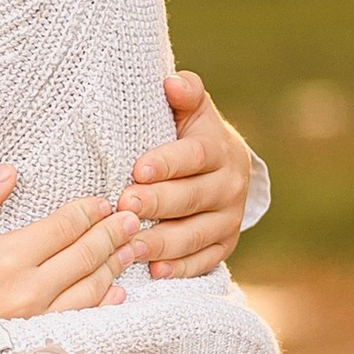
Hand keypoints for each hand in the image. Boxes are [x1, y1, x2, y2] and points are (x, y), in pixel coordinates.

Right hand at [0, 166, 143, 345]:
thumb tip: (10, 171)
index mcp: (8, 257)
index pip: (64, 227)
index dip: (88, 211)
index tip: (103, 200)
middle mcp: (30, 289)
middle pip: (86, 255)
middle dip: (113, 233)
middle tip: (133, 218)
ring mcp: (36, 317)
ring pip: (90, 287)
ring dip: (114, 265)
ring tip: (131, 248)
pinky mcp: (36, 338)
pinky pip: (80, 318)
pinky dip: (103, 302)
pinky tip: (115, 291)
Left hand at [128, 71, 254, 276]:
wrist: (226, 169)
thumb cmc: (193, 136)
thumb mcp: (192, 112)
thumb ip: (185, 96)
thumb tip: (172, 82)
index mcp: (219, 150)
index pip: (194, 157)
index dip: (166, 164)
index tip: (137, 170)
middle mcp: (230, 186)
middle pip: (191, 198)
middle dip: (156, 204)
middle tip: (123, 208)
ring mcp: (229, 219)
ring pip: (196, 234)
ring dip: (162, 242)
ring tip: (130, 246)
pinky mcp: (225, 245)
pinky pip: (204, 261)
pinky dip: (180, 268)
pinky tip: (154, 271)